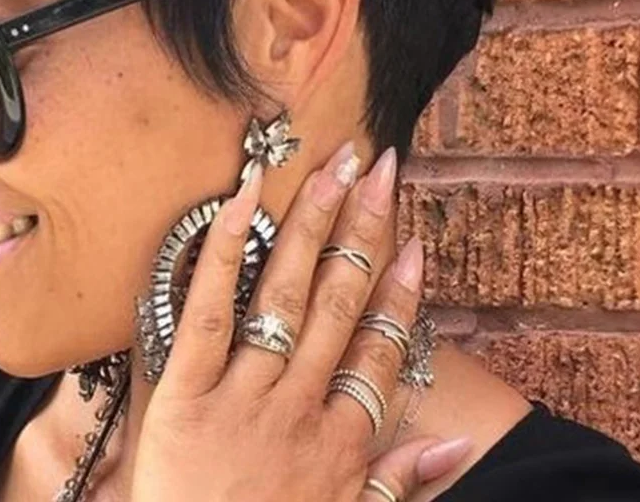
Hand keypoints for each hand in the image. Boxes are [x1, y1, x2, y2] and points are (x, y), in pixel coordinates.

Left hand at [131, 142, 471, 501]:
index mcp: (340, 442)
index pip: (379, 349)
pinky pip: (207, 314)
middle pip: (340, 304)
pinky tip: (241, 202)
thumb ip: (401, 482)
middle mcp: (300, 409)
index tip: (416, 243)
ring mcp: (244, 397)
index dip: (399, 293)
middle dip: (363, 230)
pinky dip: (225, 254)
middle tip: (379, 170)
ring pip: (286, 297)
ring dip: (312, 226)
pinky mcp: (184, 393)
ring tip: (332, 170)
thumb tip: (454, 443)